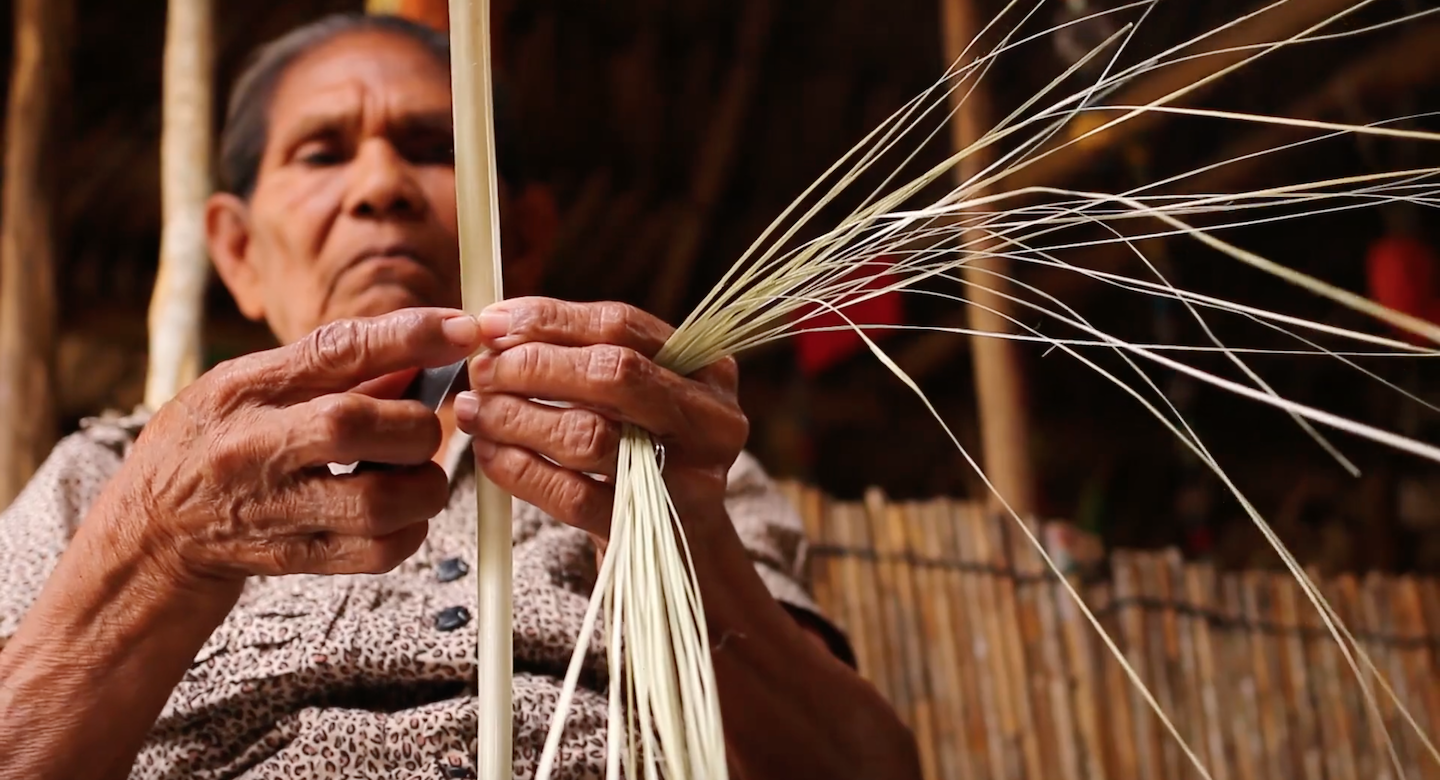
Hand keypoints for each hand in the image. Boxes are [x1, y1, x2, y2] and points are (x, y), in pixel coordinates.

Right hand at [97, 307, 482, 589]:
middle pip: (356, 425)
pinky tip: (400, 514)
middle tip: (421, 430)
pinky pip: (379, 551)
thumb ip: (327, 369)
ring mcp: (273, 510)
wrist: (152, 533)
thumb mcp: (247, 386)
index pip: (335, 350)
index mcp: (244, 389)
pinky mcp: (295, 560)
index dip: (408, 336)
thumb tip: (422, 352)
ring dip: (421, 486)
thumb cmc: (212, 443)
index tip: (464, 330)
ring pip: (378, 501)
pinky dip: (409, 531)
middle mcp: (254, 448)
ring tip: (413, 474)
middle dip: (415, 426)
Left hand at [453, 297, 748, 537]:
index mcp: (708, 371)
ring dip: (517, 418)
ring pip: (587, 435)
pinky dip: (520, 470)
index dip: (549, 319)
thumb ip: (585, 356)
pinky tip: (491, 455)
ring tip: (477, 411)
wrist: (680, 546)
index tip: (491, 324)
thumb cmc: (645, 455)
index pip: (621, 325)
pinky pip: (571, 495)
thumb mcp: (639, 399)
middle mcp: (711, 421)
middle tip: (482, 371)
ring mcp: (687, 480)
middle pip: (611, 373)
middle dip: (532, 366)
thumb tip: (497, 327)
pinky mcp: (649, 528)